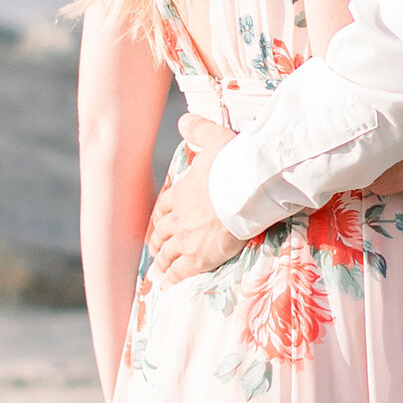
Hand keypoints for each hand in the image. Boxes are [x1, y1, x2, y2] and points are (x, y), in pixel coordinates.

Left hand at [146, 139, 248, 280]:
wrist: (247, 188)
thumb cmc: (234, 163)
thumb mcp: (214, 138)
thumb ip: (198, 130)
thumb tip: (184, 120)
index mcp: (181, 192)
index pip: (164, 207)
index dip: (161, 216)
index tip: (159, 222)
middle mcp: (179, 217)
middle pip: (161, 232)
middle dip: (157, 241)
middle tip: (156, 249)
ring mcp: (186, 238)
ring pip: (167, 253)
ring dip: (162, 261)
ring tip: (158, 269)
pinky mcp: (199, 256)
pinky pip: (179, 270)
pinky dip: (171, 277)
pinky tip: (168, 282)